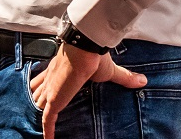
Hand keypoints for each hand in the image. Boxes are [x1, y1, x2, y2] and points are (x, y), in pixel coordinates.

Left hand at [28, 43, 145, 138]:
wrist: (85, 50)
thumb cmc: (94, 56)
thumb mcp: (110, 70)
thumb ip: (124, 77)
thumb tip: (143, 80)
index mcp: (59, 69)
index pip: (46, 77)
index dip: (42, 84)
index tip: (40, 89)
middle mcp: (51, 79)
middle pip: (38, 90)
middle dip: (37, 98)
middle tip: (38, 105)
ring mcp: (51, 91)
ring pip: (39, 103)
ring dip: (39, 111)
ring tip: (40, 122)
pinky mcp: (53, 101)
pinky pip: (47, 119)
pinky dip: (47, 130)